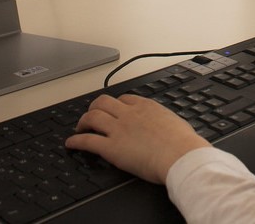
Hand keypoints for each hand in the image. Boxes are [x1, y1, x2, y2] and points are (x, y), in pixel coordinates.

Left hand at [65, 94, 209, 183]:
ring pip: (92, 116)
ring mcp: (119, 129)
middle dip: (94, 107)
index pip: (124, 99)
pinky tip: (71, 143)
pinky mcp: (111, 148)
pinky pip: (88, 140)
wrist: (180, 155)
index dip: (116, 104)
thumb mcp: (175, 122)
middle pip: (103, 102)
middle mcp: (129, 114)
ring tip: (80, 127)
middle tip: (91, 115)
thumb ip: (164, 121)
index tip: (113, 110)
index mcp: (146, 106)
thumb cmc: (182, 143)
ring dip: (83, 121)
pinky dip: (76, 141)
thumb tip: (167, 126)